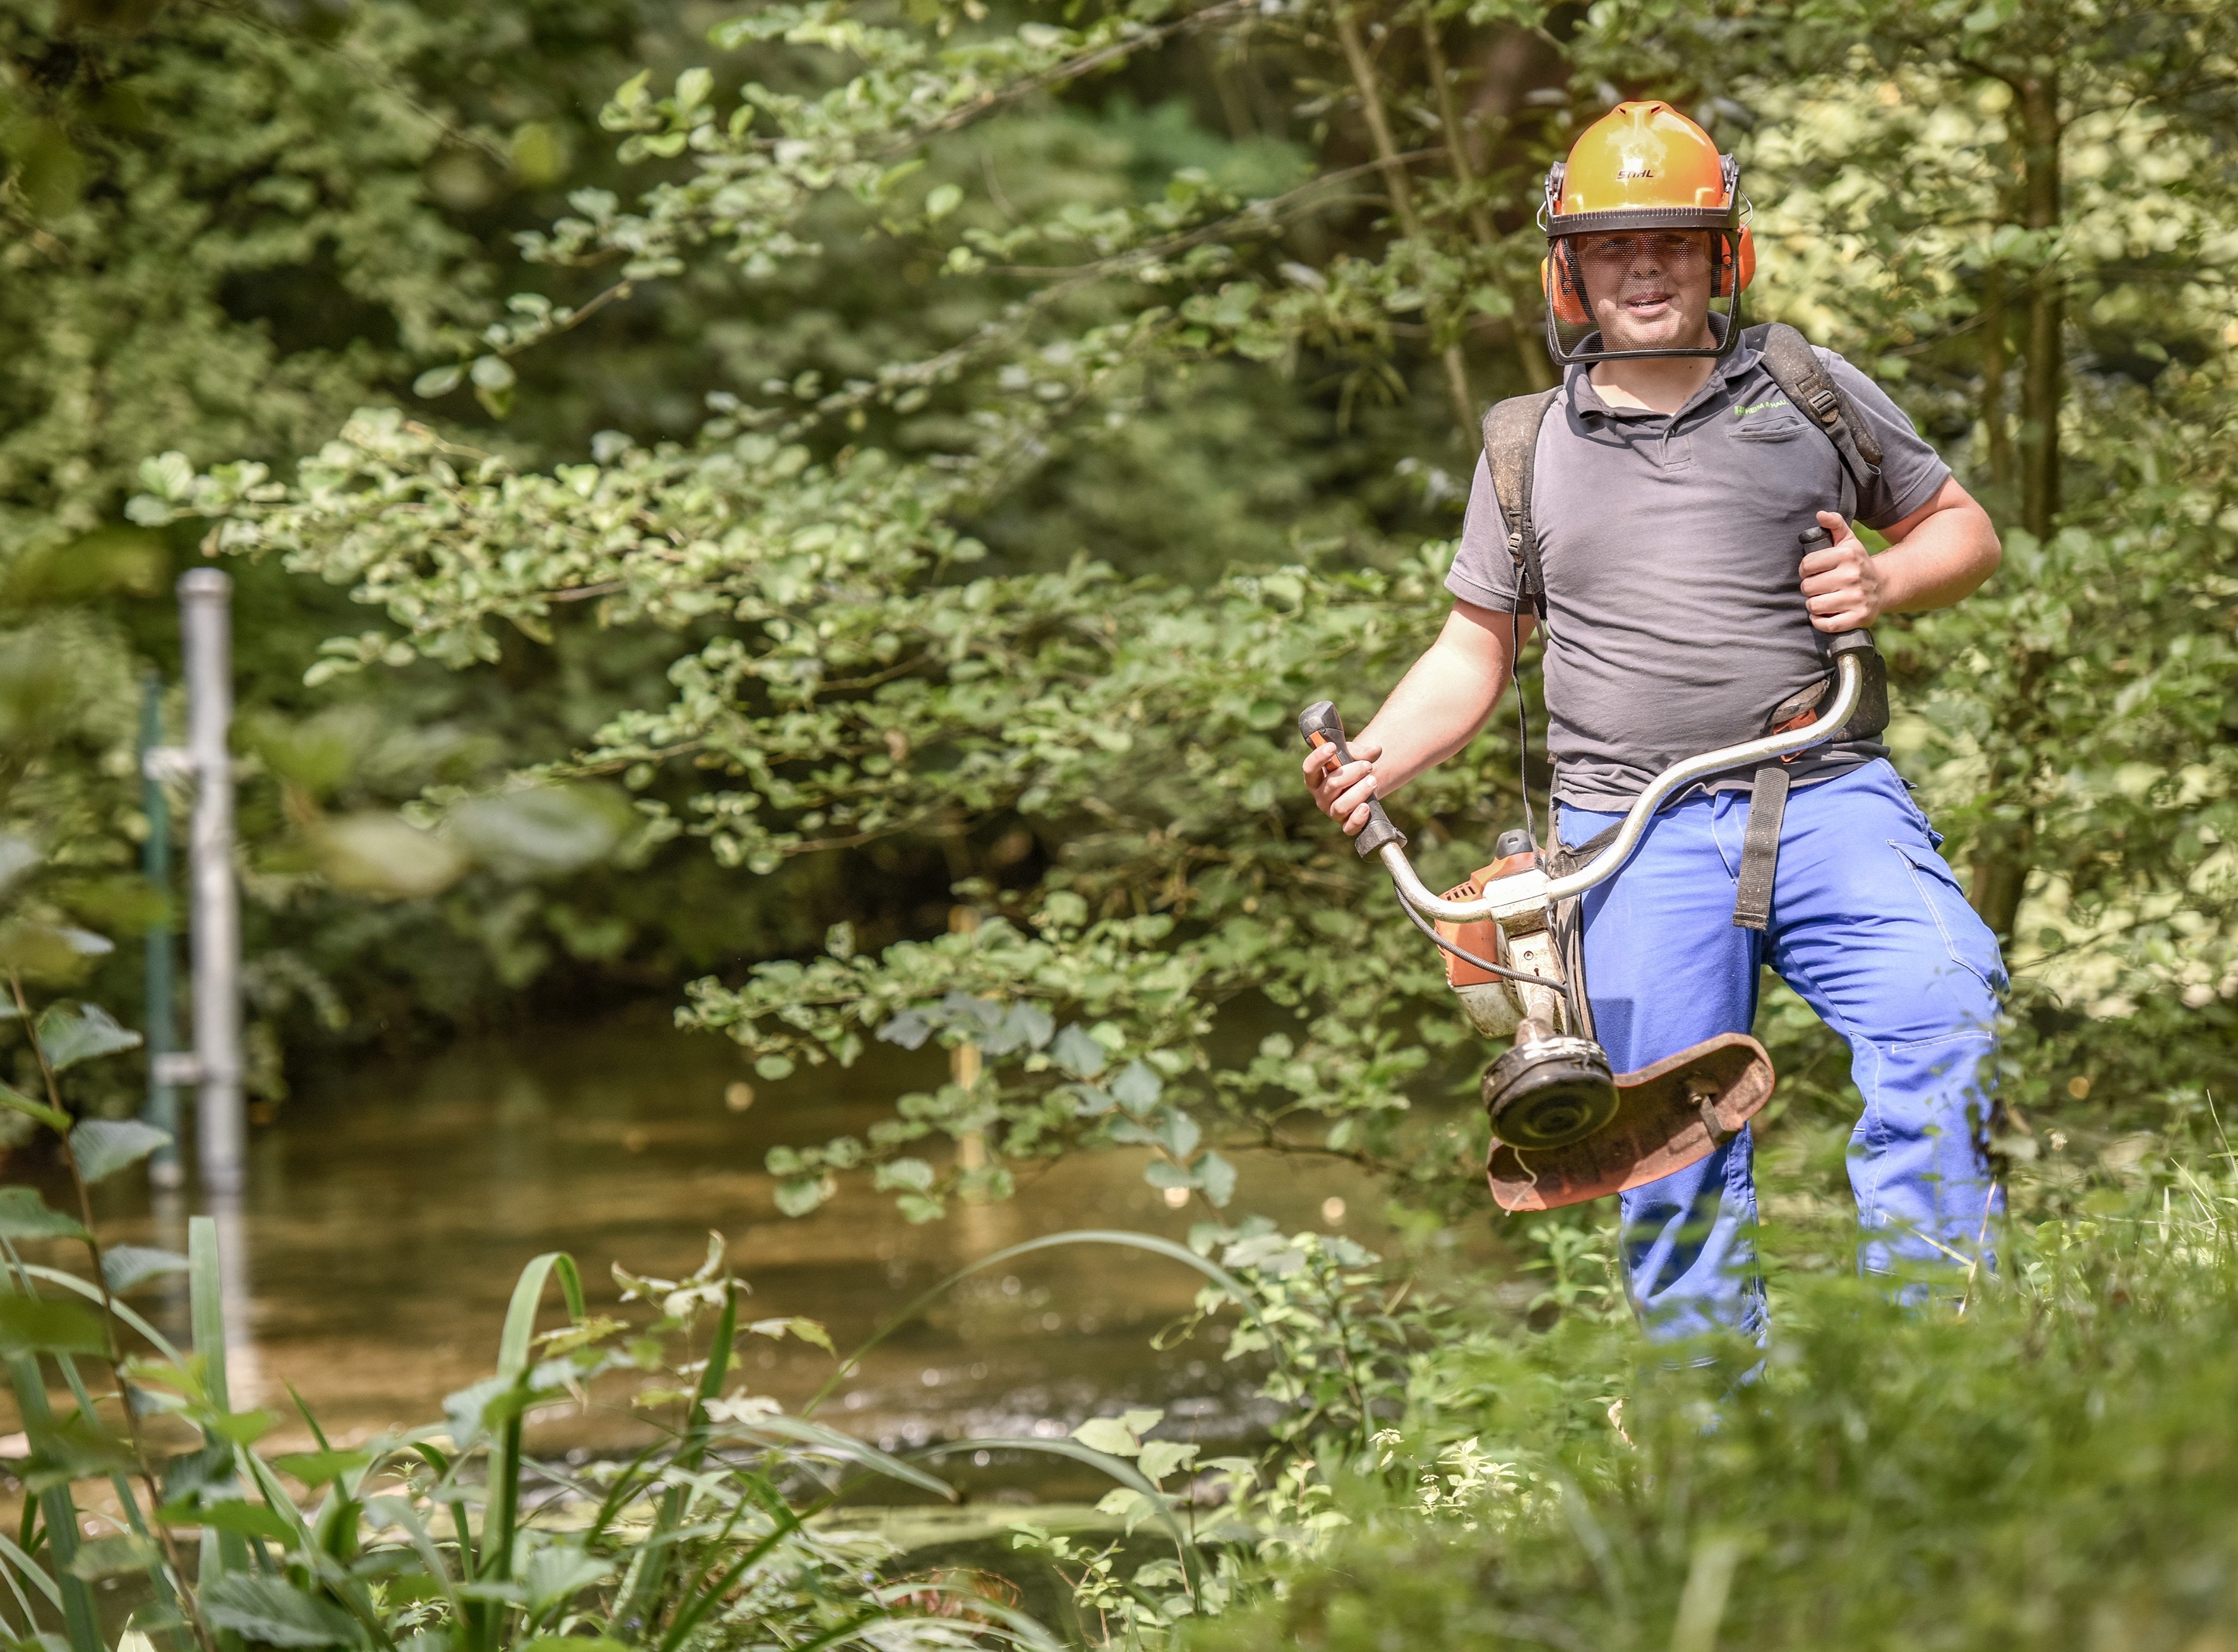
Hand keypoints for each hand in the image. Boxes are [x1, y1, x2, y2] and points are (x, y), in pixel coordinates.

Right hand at [1301, 736, 1384, 836]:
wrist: (1361, 785)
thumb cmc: (1351, 768)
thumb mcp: (1353, 755)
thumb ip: (1362, 752)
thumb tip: (1376, 751)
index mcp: (1315, 778)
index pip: (1309, 768)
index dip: (1318, 757)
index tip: (1332, 747)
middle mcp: (1320, 796)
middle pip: (1331, 784)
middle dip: (1352, 773)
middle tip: (1368, 765)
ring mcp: (1331, 811)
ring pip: (1341, 806)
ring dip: (1359, 792)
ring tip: (1373, 780)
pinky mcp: (1345, 824)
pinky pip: (1349, 827)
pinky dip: (1357, 818)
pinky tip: (1366, 807)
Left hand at [1800, 510, 1884, 630]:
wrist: (1884, 585)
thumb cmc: (1857, 563)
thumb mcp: (1848, 541)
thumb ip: (1834, 525)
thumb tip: (1820, 514)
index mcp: (1847, 556)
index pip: (1807, 565)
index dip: (1805, 570)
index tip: (1812, 572)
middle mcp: (1853, 576)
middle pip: (1808, 587)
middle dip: (1809, 588)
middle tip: (1818, 587)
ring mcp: (1857, 598)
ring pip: (1814, 606)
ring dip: (1813, 605)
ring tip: (1822, 599)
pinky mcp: (1859, 617)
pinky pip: (1826, 624)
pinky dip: (1820, 621)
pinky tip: (1825, 614)